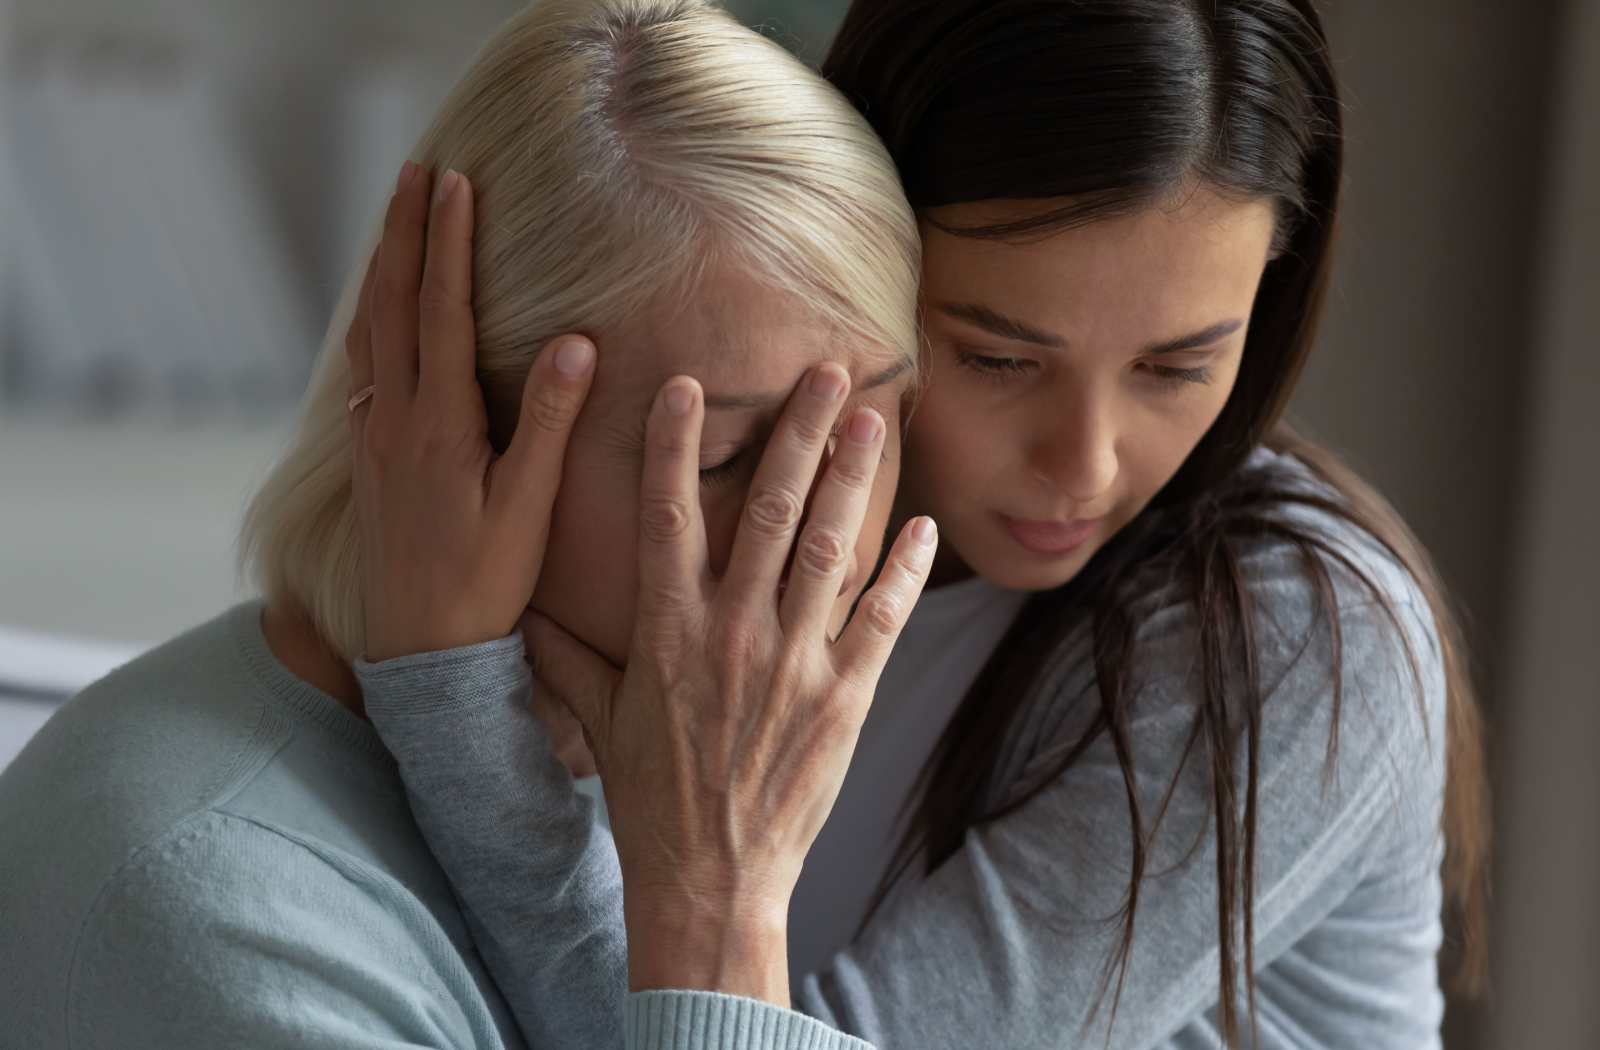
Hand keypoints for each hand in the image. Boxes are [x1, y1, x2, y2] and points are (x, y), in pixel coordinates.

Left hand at [346, 162, 596, 661]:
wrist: (416, 648)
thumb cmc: (481, 586)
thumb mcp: (527, 508)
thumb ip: (549, 423)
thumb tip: (576, 343)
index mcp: (436, 426)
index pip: (440, 312)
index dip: (449, 245)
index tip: (456, 184)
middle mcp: (393, 420)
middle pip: (392, 304)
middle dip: (404, 233)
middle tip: (416, 172)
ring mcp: (374, 436)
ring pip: (371, 330)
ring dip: (384, 268)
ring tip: (395, 220)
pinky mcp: (369, 455)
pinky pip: (364, 363)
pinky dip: (373, 315)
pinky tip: (381, 310)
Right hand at [523, 364, 936, 1005]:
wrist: (709, 879)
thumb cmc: (651, 798)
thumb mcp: (597, 721)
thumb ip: (565, 656)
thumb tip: (521, 615)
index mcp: (665, 630)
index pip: (665, 514)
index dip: (674, 443)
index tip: (687, 384)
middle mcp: (730, 633)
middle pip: (767, 511)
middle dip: (798, 434)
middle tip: (827, 373)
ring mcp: (792, 663)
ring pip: (828, 549)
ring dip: (854, 480)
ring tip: (875, 421)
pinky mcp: (844, 698)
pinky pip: (880, 619)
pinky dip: (903, 569)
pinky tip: (920, 525)